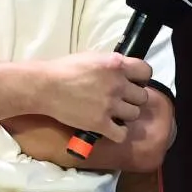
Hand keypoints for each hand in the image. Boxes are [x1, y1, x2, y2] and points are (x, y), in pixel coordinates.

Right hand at [35, 52, 150, 142]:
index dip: (141, 79)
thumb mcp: (93, 57)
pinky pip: (122, 134)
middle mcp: (117, 84)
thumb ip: (112, 64)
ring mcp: (110, 104)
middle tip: (121, 100)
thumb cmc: (65, 69)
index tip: (135, 83)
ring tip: (114, 113)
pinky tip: (112, 128)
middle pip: (142, 96)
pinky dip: (119, 133)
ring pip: (135, 114)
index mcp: (116, 64)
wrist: (45, 86)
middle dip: (133, 98)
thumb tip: (124, 69)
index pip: (146, 71)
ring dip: (126, 114)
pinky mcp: (100, 123)